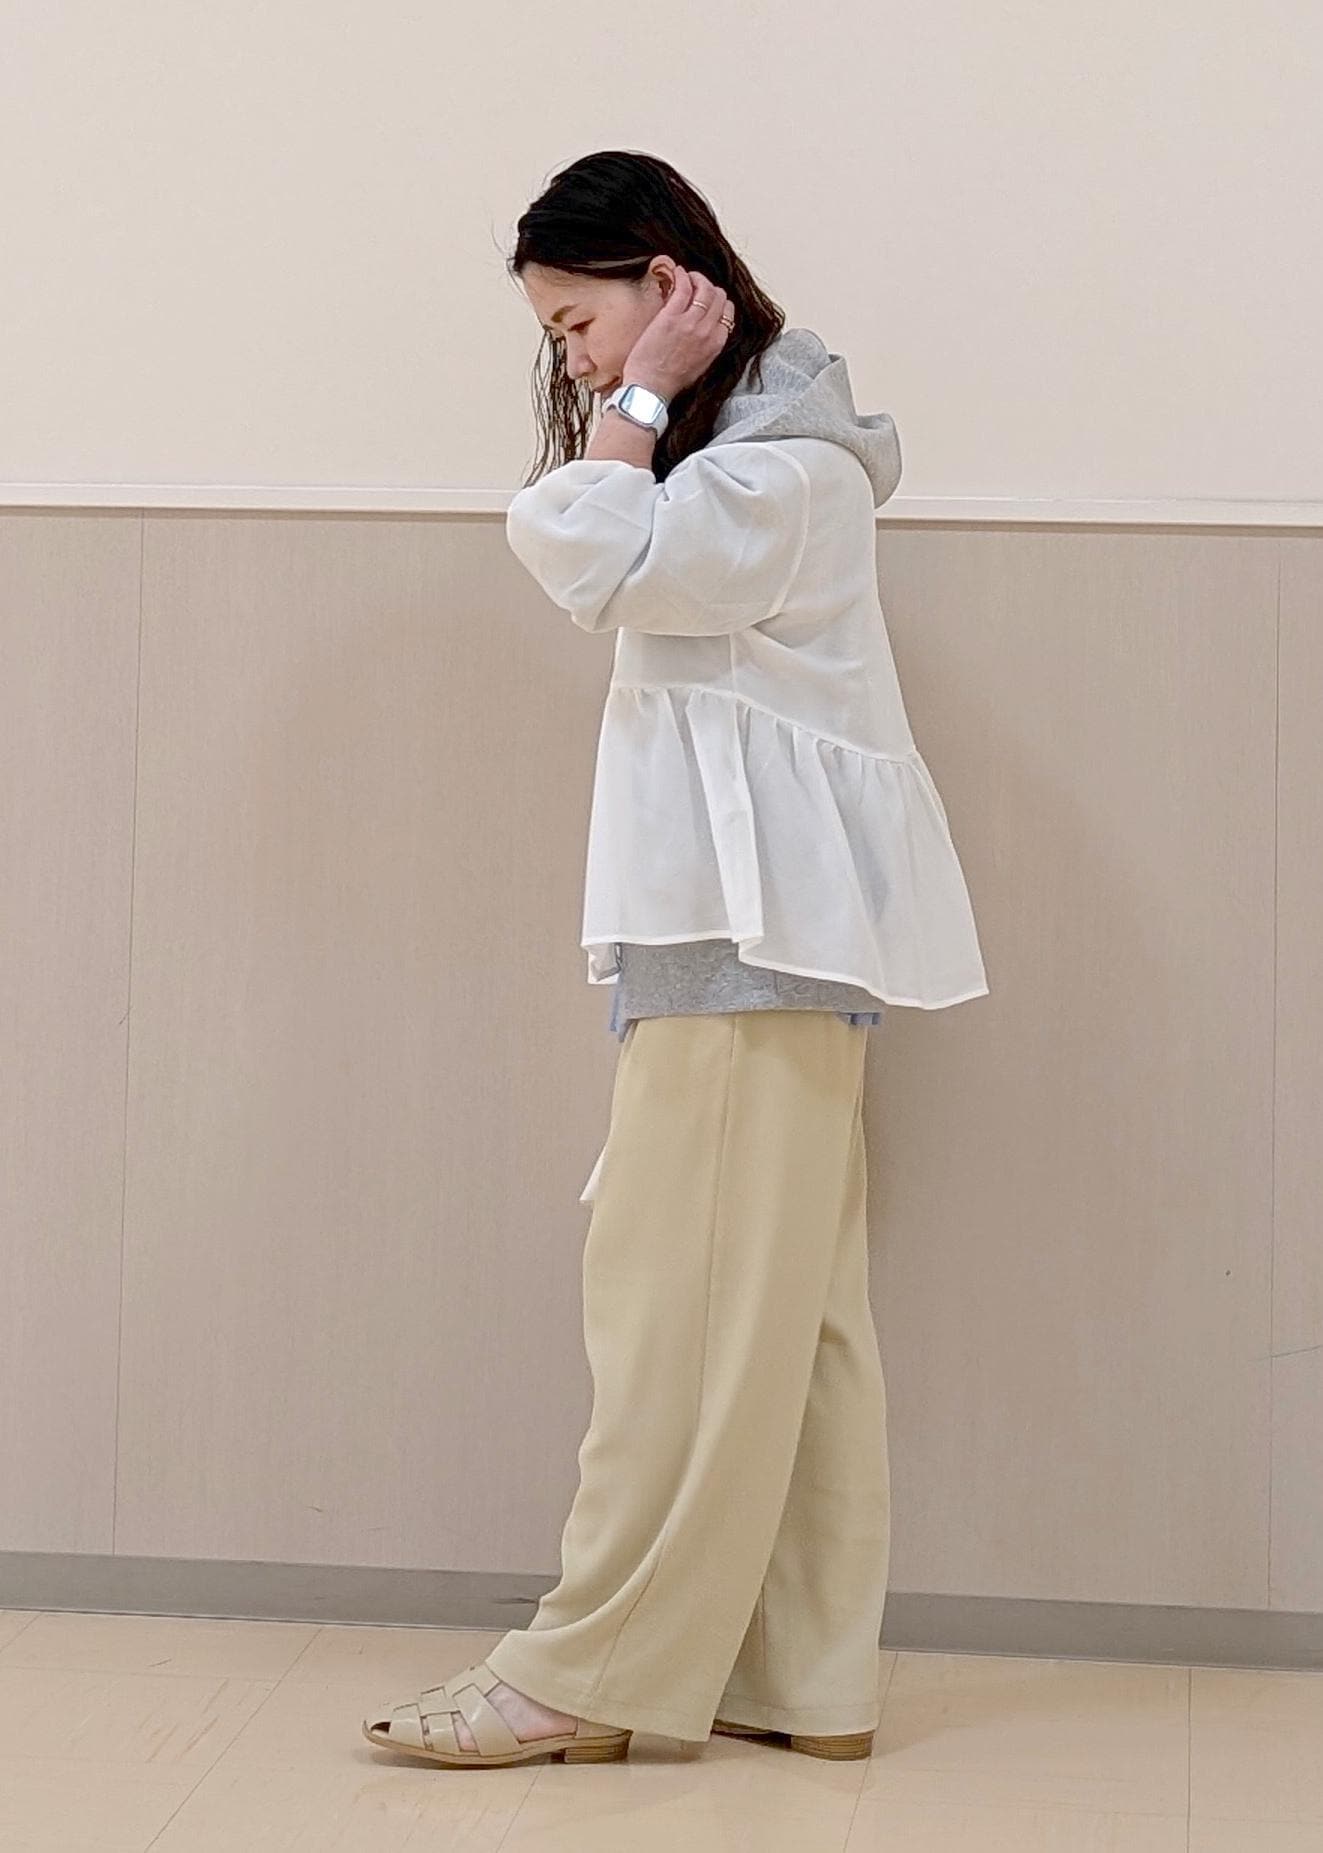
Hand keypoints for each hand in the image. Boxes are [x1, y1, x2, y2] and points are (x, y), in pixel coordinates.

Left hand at [620, 266, 733, 399]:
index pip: (728, 312)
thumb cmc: (671, 381)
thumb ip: (707, 345)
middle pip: (719, 296)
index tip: (707, 299)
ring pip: (704, 288)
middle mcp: (707, 331)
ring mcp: (690, 323)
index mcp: (716, 344)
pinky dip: (682, 276)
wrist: (651, 389)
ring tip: (687, 277)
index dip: (718, 301)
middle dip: (708, 286)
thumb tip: (706, 328)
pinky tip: (677, 273)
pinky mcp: (671, 317)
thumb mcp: (700, 365)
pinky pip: (683, 288)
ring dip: (696, 278)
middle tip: (696, 284)